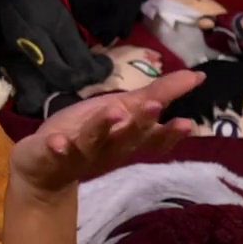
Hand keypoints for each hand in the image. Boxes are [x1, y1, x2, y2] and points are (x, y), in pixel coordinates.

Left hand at [10, 69, 201, 199]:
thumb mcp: (124, 109)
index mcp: (128, 138)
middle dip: (141, 122)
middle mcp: (109, 148)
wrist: (45, 168)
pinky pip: (56, 153)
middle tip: (153, 105)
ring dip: (104, 127)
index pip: (154, 138)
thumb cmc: (90, 133)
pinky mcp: (52, 156)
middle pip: (128, 137)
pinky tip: (57, 142)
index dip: (170, 133)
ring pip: (95, 141)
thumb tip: (198, 76)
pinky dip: (58, 148)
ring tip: (115, 112)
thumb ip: (159, 94)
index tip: (188, 123)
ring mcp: (80, 154)